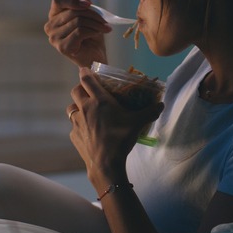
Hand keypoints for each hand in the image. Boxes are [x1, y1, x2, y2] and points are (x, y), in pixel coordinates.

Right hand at [44, 0, 110, 67]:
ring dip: (95, 23)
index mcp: (54, 16)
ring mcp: (54, 38)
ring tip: (105, 28)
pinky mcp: (62, 47)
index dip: (74, 0)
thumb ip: (83, 2)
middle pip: (72, 11)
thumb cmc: (91, 37)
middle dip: (93, 14)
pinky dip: (93, 31)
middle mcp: (50, 26)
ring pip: (78, 21)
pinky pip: (80, 32)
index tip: (89, 4)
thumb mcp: (89, 15)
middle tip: (105, 20)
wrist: (96, 58)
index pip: (58, 0)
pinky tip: (100, 34)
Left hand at [67, 67, 163, 184]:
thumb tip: (161, 105)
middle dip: (80, 88)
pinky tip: (88, 131)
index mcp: (99, 101)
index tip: (84, 69)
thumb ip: (150, 112)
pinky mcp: (74, 136)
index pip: (87, 80)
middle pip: (75, 91)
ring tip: (86, 111)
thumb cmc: (121, 139)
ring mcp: (77, 122)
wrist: (106, 163)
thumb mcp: (138, 123)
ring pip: (71, 108)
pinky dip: (79, 125)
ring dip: (77, 106)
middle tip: (89, 91)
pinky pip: (74, 126)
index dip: (85, 72)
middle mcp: (85, 108)